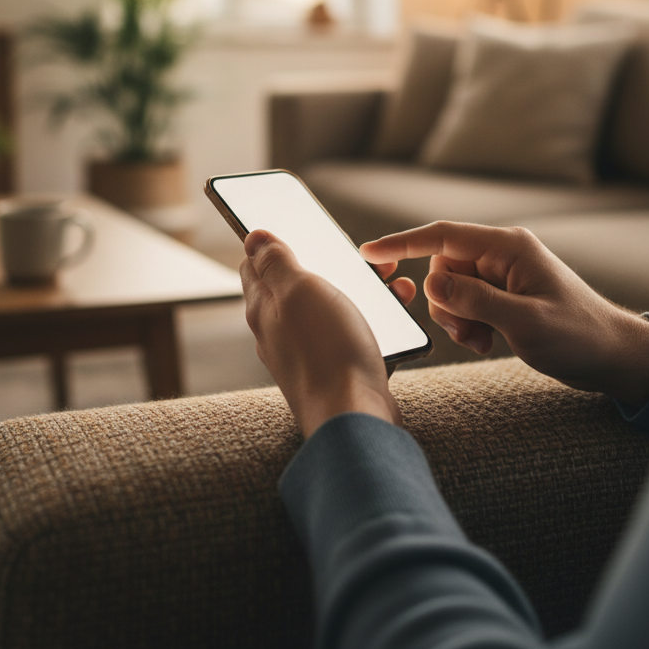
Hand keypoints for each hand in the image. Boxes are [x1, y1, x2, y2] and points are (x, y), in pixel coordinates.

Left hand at [240, 229, 412, 436]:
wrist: (355, 421)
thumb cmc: (326, 353)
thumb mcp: (299, 291)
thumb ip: (276, 262)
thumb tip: (253, 236)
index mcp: (264, 308)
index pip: (255, 265)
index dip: (273, 242)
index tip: (297, 227)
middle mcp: (280, 332)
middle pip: (297, 285)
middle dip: (329, 263)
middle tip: (360, 255)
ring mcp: (307, 353)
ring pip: (330, 308)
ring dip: (360, 289)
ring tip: (391, 280)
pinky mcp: (335, 370)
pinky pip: (352, 333)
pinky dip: (373, 318)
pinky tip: (396, 314)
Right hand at [361, 222, 648, 406]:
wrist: (613, 357)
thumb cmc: (579, 336)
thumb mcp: (525, 322)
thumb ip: (476, 300)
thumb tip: (432, 282)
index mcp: (508, 247)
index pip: (441, 236)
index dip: (401, 243)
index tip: (369, 253)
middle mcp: (501, 254)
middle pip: (442, 266)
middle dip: (443, 302)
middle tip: (467, 331)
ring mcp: (501, 275)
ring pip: (450, 288)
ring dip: (455, 318)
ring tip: (482, 339)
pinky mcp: (502, 295)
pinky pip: (464, 303)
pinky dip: (467, 325)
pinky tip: (487, 342)